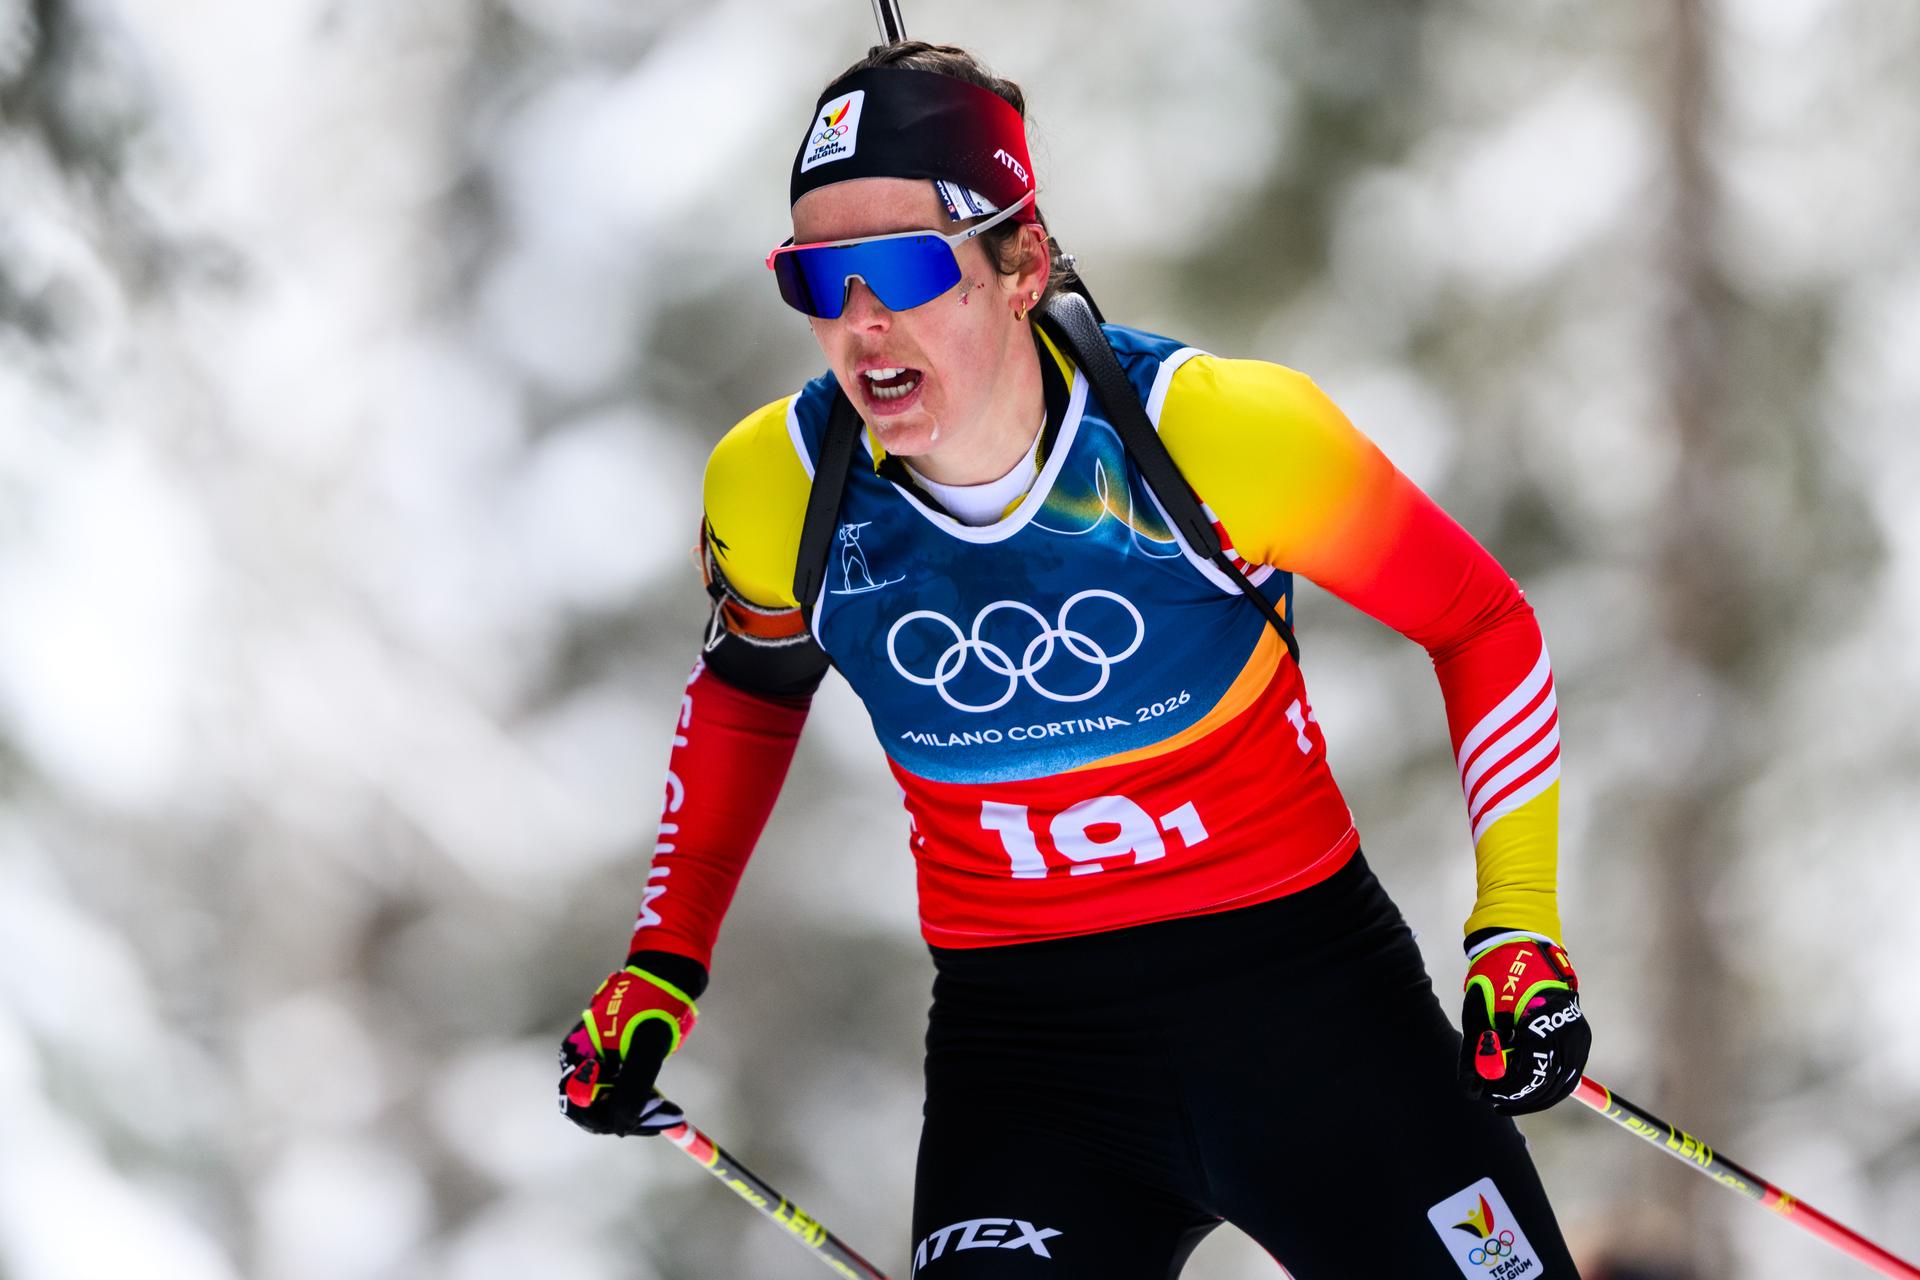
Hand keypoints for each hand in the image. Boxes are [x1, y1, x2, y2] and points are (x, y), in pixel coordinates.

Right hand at [558, 964, 698, 1135]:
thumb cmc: (654, 1004)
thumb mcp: (645, 1048)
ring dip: (634, 1110)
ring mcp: (599, 1058)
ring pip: (609, 1100)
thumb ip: (632, 1087)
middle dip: (624, 1117)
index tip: (638, 1124)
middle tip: (659, 1119)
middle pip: (592, 1107)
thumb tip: (622, 1125)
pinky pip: (621, 1088)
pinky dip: (638, 1098)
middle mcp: (582, 1058)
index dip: (606, 1120)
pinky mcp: (616, 1058)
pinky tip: (659, 1101)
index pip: (579, 1105)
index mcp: (578, 1053)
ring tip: (664, 1110)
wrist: (669, 973)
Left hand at [1457, 931, 1588, 1114]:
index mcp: (1545, 1021)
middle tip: (1496, 1102)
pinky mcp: (1580, 1036)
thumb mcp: (1478, 1015)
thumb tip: (1473, 1091)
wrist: (1522, 947)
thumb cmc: (1495, 978)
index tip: (1490, 1098)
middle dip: (1522, 1096)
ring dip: (1536, 1094)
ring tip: (1506, 1094)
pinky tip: (1524, 1082)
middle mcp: (1569, 1029)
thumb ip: (1476, 1053)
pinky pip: (1567, 1072)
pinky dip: (1547, 1081)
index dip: (1512, 1091)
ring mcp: (1579, 1034)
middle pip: (1551, 1083)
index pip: (1533, 1072)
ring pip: (1563, 1082)